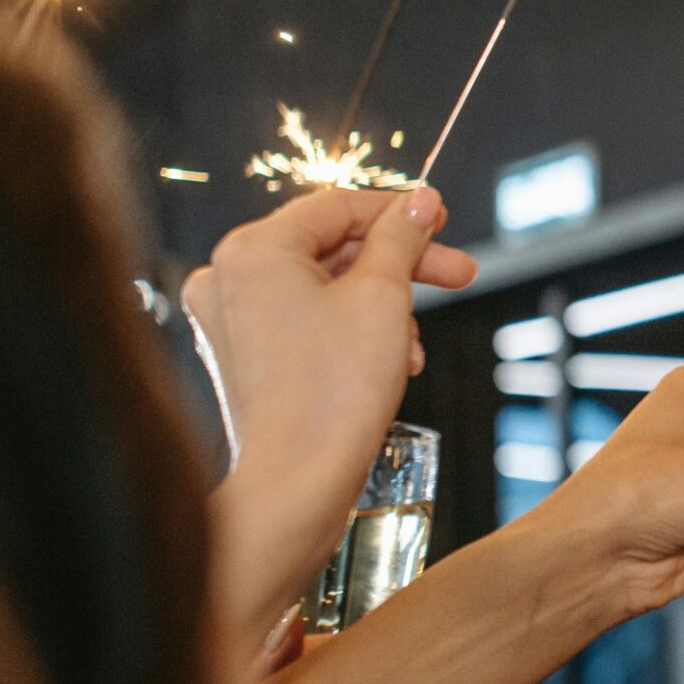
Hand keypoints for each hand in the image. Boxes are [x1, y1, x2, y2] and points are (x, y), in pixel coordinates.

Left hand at [187, 187, 478, 629]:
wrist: (297, 482)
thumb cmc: (333, 392)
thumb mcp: (384, 297)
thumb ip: (402, 238)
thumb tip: (420, 202)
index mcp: (252, 250)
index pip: (337, 206)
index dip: (399, 211)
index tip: (442, 218)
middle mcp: (226, 278)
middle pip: (330, 247)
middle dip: (401, 263)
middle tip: (457, 272)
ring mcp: (227, 320)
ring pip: (322, 286)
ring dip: (382, 303)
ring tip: (419, 341)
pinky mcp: (240, 357)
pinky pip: (304, 320)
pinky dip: (351, 329)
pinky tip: (391, 359)